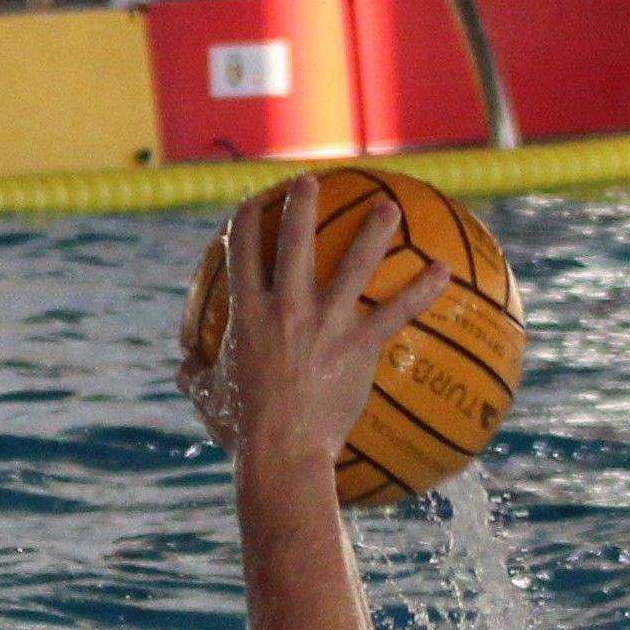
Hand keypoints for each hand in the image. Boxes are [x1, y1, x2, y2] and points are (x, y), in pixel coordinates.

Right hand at [183, 175, 449, 475]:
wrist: (282, 448)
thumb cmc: (240, 426)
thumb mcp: (206, 396)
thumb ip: (194, 373)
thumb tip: (185, 364)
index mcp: (245, 312)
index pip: (241, 250)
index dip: (246, 218)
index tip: (253, 201)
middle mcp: (285, 305)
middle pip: (295, 238)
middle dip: (303, 202)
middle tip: (312, 181)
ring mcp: (325, 321)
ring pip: (354, 262)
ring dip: (373, 230)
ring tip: (387, 207)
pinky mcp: (359, 343)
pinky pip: (397, 310)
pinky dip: (422, 290)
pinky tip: (443, 272)